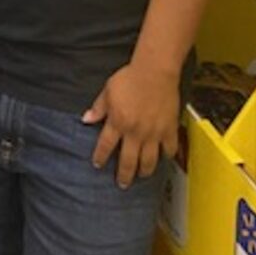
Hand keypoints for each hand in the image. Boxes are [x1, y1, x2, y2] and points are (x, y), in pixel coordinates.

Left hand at [83, 62, 180, 187]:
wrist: (155, 71)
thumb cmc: (130, 77)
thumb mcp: (108, 90)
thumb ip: (98, 108)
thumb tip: (86, 119)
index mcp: (118, 122)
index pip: (105, 146)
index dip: (100, 157)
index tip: (97, 164)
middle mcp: (135, 132)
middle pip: (128, 161)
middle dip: (123, 175)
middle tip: (122, 183)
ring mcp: (153, 133)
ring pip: (149, 161)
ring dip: (144, 171)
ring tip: (141, 175)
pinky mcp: (169, 130)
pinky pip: (169, 149)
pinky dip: (167, 156)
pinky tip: (164, 158)